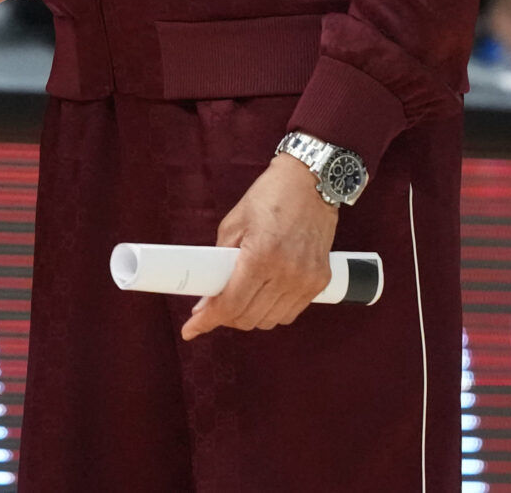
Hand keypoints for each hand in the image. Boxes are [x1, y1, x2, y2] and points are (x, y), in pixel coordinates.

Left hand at [181, 154, 339, 339]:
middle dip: (225, 317)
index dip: (207, 321)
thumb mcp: (234, 223)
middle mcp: (287, 272)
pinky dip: (273, 311)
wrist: (312, 181)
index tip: (190, 329)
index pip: (231, 304)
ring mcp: (306, 280)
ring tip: (239, 299)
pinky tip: (263, 296)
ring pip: (270, 320)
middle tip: (214, 305)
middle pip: (248, 317)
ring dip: (249, 316)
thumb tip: (205, 295)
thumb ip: (219, 261)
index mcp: (261, 256)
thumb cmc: (270, 196)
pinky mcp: (320, 281)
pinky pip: (291, 313)